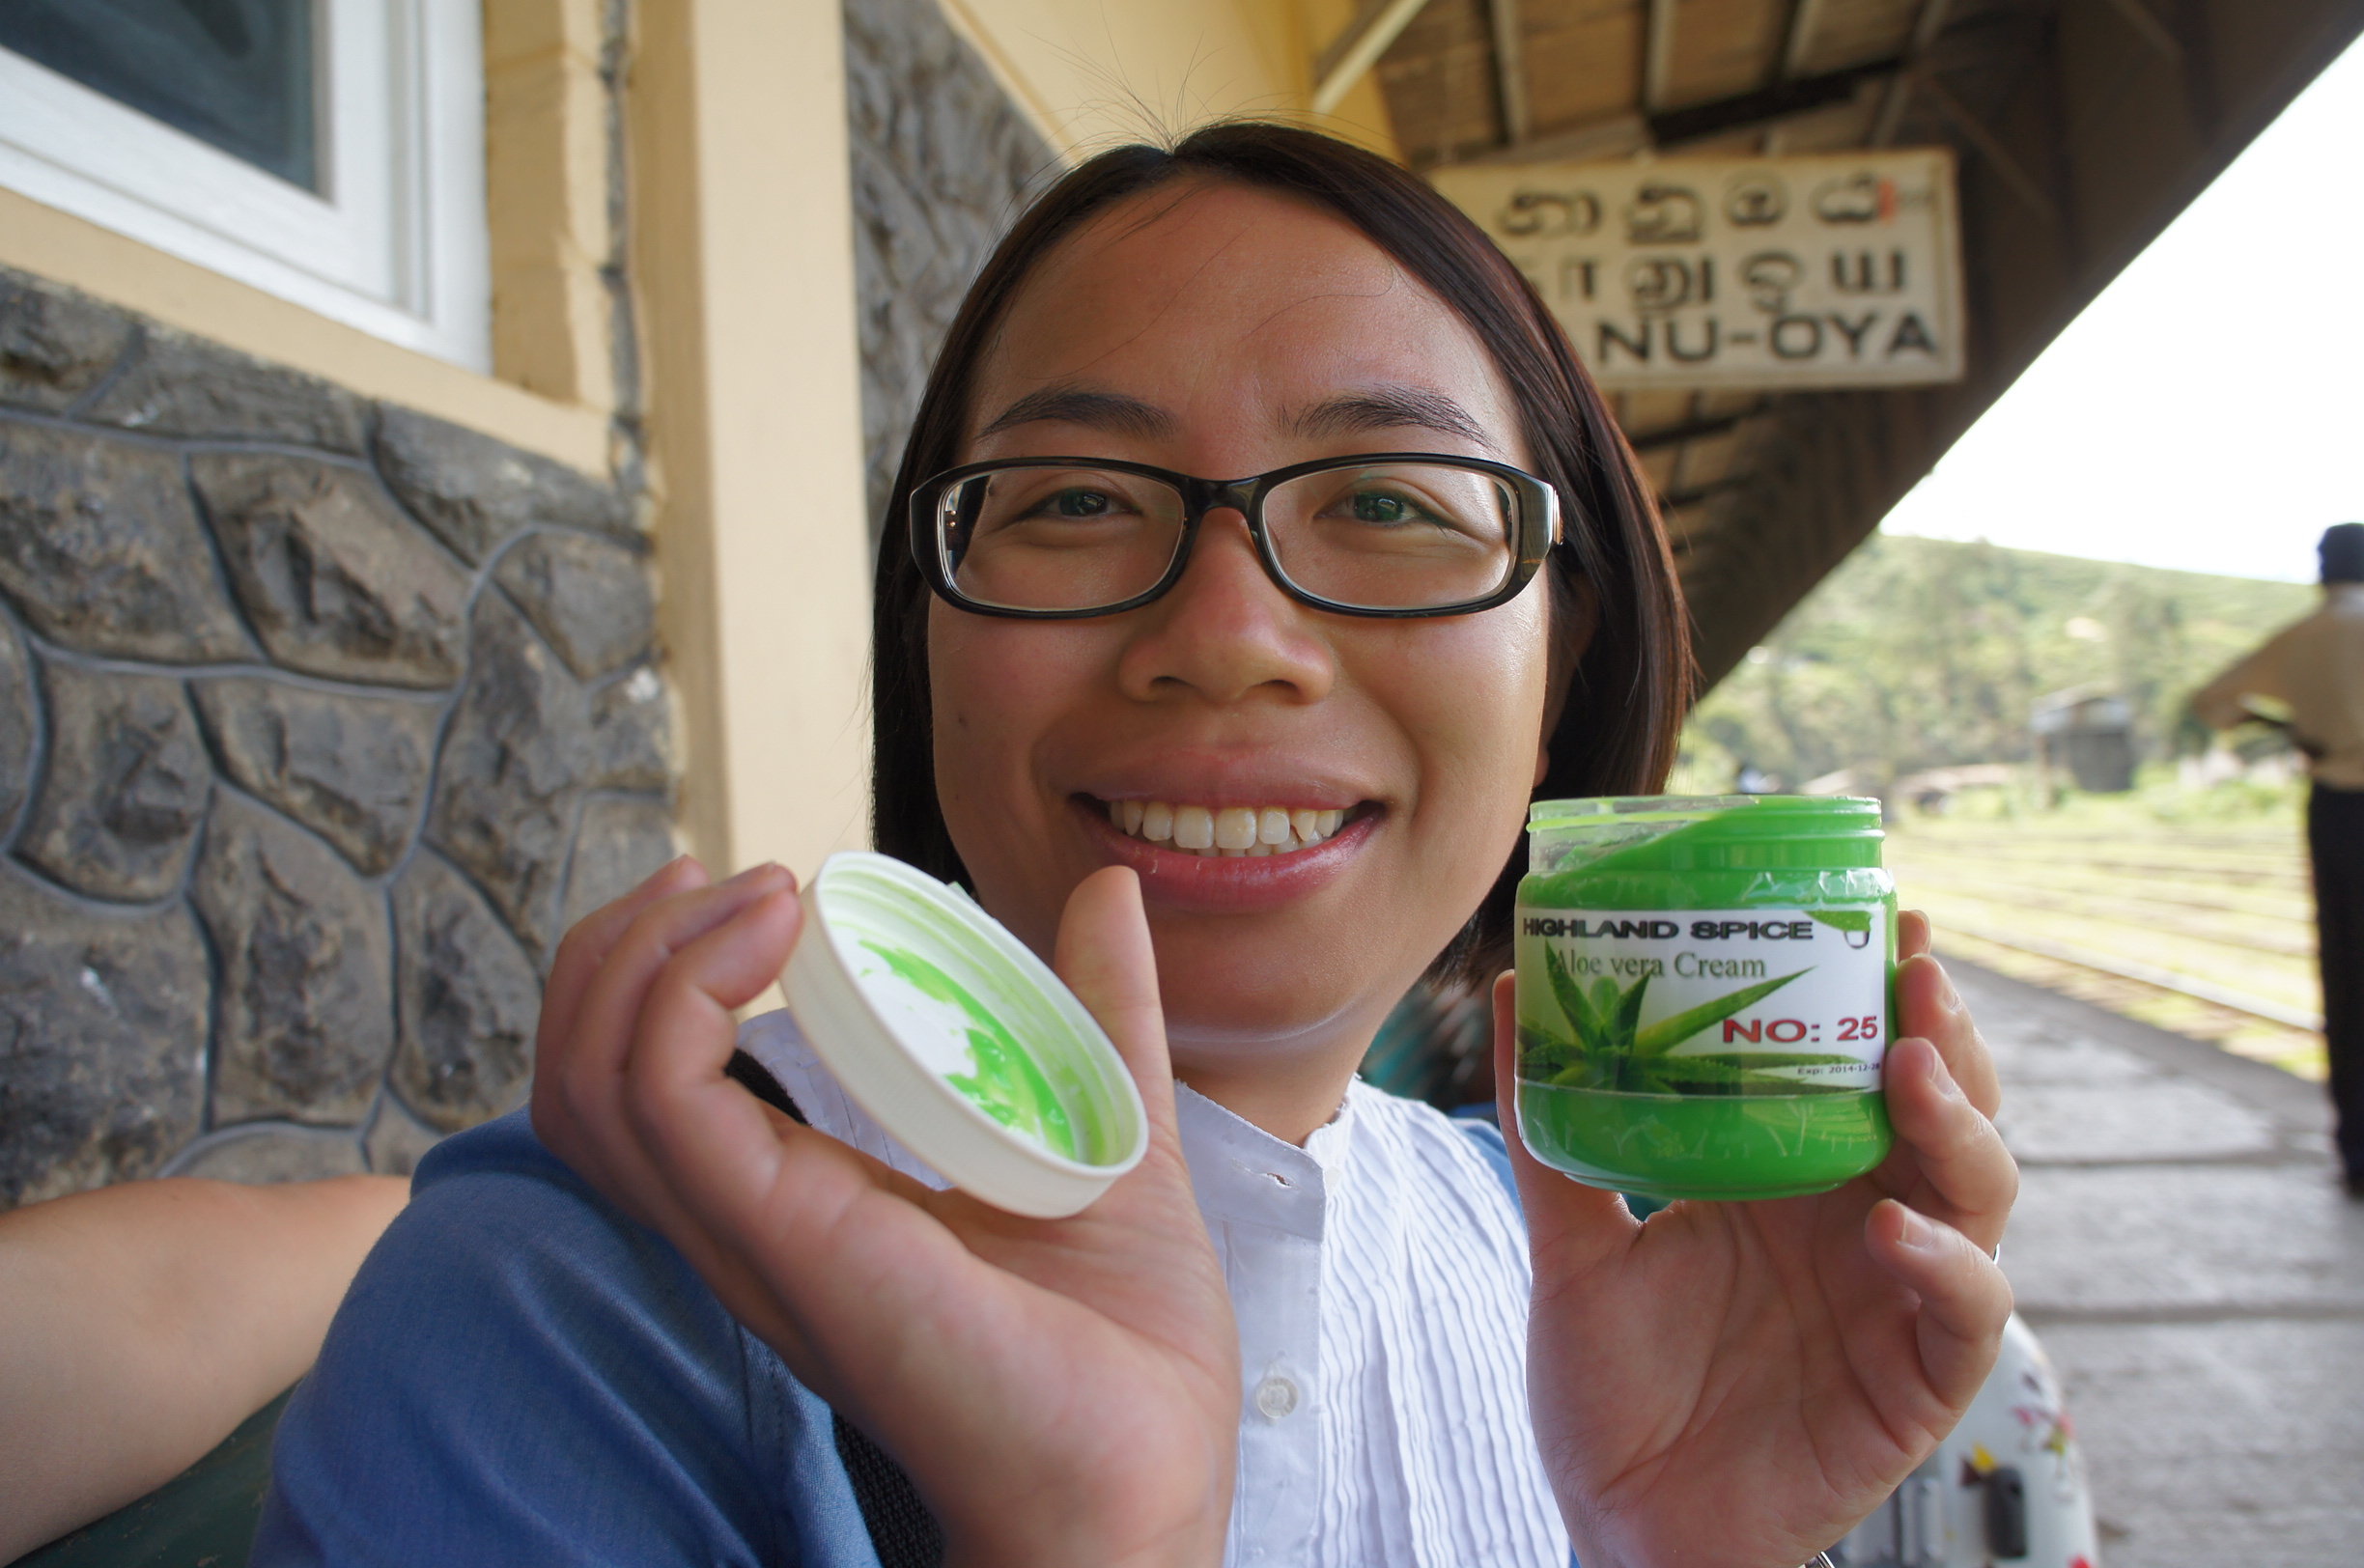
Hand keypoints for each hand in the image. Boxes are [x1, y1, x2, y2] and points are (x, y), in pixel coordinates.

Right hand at [530, 859, 1237, 1567]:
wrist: (1149, 1473)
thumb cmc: (1129, 1348)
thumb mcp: (1111, 1125)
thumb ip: (1101, 1009)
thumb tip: (1108, 891)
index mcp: (805, 1201)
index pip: (649, 1089)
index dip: (657, 974)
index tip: (750, 889)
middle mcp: (753, 1219)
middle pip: (583, 1080)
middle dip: (612, 951)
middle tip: (710, 876)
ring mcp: (756, 1229)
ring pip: (592, 1085)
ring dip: (639, 957)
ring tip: (749, 896)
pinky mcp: (782, 1231)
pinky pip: (660, 1097)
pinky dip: (681, 995)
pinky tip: (769, 935)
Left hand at [1495, 910, 2015, 1567]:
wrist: (1621, 1523)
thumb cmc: (1612, 1387)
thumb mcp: (1571, 1244)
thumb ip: (1550, 1128)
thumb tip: (1509, 993)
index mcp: (1794, 1176)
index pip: (1865, 1063)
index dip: (1889, 991)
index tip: (1885, 911)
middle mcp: (1862, 1220)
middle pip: (1946, 1106)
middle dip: (1943, 1031)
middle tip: (1913, 967)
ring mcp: (1901, 1297)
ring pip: (1979, 1191)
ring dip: (1961, 1124)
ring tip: (1912, 1070)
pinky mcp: (1920, 1381)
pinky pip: (1967, 1313)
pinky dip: (1944, 1266)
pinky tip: (1891, 1234)